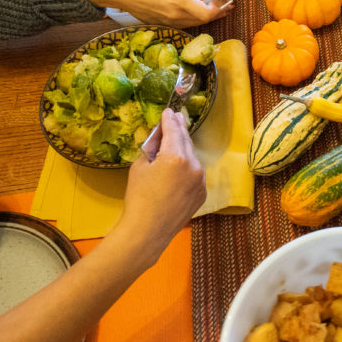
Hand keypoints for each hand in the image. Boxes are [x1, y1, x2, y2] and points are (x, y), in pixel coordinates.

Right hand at [77, 0, 232, 26]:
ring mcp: (168, 22)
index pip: (207, 13)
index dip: (220, 9)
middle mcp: (175, 15)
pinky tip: (195, 10)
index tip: (226, 1)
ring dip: (206, 16)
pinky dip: (193, 18)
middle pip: (203, 20)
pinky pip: (183, 24)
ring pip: (194, 23)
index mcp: (179, 0)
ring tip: (215, 8)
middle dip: (217, 13)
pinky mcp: (161, 24)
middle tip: (226, 5)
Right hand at [117, 109, 205, 261]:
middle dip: (180, 129)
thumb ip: (152, 147)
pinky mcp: (203, 193)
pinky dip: (187, 168)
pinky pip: (195, 174)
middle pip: (186, 141)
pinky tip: (177, 169)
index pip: (174, 130)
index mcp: (176, 157)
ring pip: (192, 158)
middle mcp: (194, 166)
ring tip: (173, 144)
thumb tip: (159, 135)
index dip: (170, 119)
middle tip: (176, 117)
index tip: (169, 110)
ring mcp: (201, 180)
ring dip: (183, 149)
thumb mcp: (140, 166)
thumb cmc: (138, 197)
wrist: (148, 231)